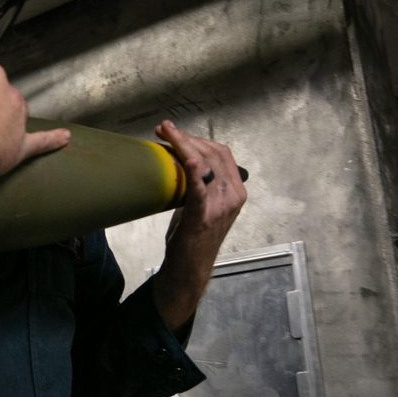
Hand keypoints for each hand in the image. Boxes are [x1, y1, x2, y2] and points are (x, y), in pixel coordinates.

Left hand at [152, 120, 245, 329]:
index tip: (174, 131)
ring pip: (204, 163)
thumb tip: (180, 163)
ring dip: (182, 145)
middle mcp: (233, 194)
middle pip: (212, 153)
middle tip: (162, 129)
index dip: (197, 138)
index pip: (220, 153)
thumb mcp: (201, 205)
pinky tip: (182, 156)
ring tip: (163, 133)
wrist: (190, 268)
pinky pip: (198, 185)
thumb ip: (199, 185)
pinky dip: (190, 167)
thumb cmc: (193, 236)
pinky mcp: (203, 214)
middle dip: (186, 137)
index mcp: (235, 190)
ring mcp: (221, 205)